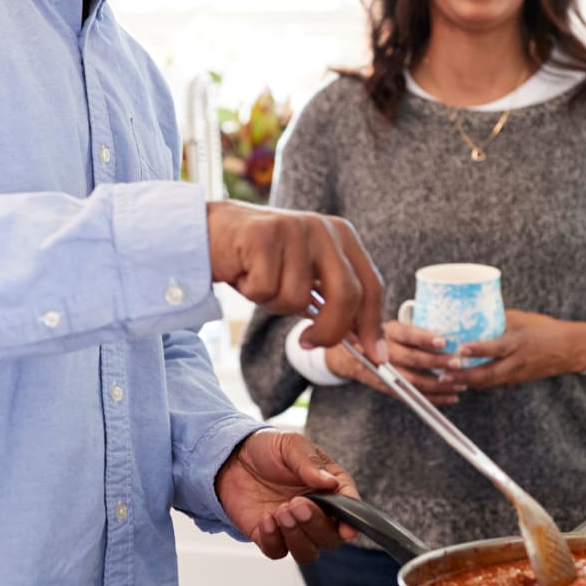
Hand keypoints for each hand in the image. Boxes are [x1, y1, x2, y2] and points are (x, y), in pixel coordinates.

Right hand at [207, 201, 384, 362]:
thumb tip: (362, 341)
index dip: (373, 324)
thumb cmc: (258, 261)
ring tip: (260, 282)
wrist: (210, 233)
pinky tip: (244, 273)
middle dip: (329, 330)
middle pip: (346, 294)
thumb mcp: (304, 277)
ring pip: (297, 297)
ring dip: (274, 303)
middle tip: (307, 342)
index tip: (375, 357)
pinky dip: (252, 292)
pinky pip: (266, 289)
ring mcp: (294, 229)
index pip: (370, 284)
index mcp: (341, 235)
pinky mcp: (263, 235)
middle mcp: (322, 228)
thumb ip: (332, 300)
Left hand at [215, 429, 360, 562]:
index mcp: (330, 488)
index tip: (345, 528)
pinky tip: (265, 520)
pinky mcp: (270, 537)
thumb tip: (331, 483)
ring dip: (297, 538)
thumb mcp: (291, 444)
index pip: (349, 508)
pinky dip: (273, 540)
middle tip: (298, 505)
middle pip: (330, 537)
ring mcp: (294, 528)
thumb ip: (309, 463)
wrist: (232, 458)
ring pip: (308, 552)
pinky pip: (278, 551)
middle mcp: (316, 512)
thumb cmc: (268, 449)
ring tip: (281, 511)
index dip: (350, 521)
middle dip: (316, 525)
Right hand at [327, 318, 465, 404]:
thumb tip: (449, 331)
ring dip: (439, 385)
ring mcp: (384, 371)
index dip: (424, 338)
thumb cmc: (380, 336)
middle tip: (457, 363)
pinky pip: (411, 395)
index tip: (443, 341)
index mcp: (386, 331)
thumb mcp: (391, 326)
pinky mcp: (386, 387)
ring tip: (461, 384)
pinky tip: (451, 397)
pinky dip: (433, 398)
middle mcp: (383, 350)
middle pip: (412, 359)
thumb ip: (411, 330)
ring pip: (413, 381)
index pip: (406, 334)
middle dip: (437, 362)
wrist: (348, 356)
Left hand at [453, 310, 585, 390]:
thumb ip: (497, 318)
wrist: (568, 349)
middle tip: (443, 373)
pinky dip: (477, 383)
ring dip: (466, 382)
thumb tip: (470, 313)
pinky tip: (461, 380)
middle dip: (464, 376)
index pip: (496, 348)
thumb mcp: (521, 319)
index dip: (477, 350)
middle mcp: (517, 361)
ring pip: (488, 382)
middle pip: (488, 373)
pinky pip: (493, 383)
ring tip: (445, 379)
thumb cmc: (543, 329)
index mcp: (519, 341)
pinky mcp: (516, 380)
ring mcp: (516, 373)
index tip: (459, 349)